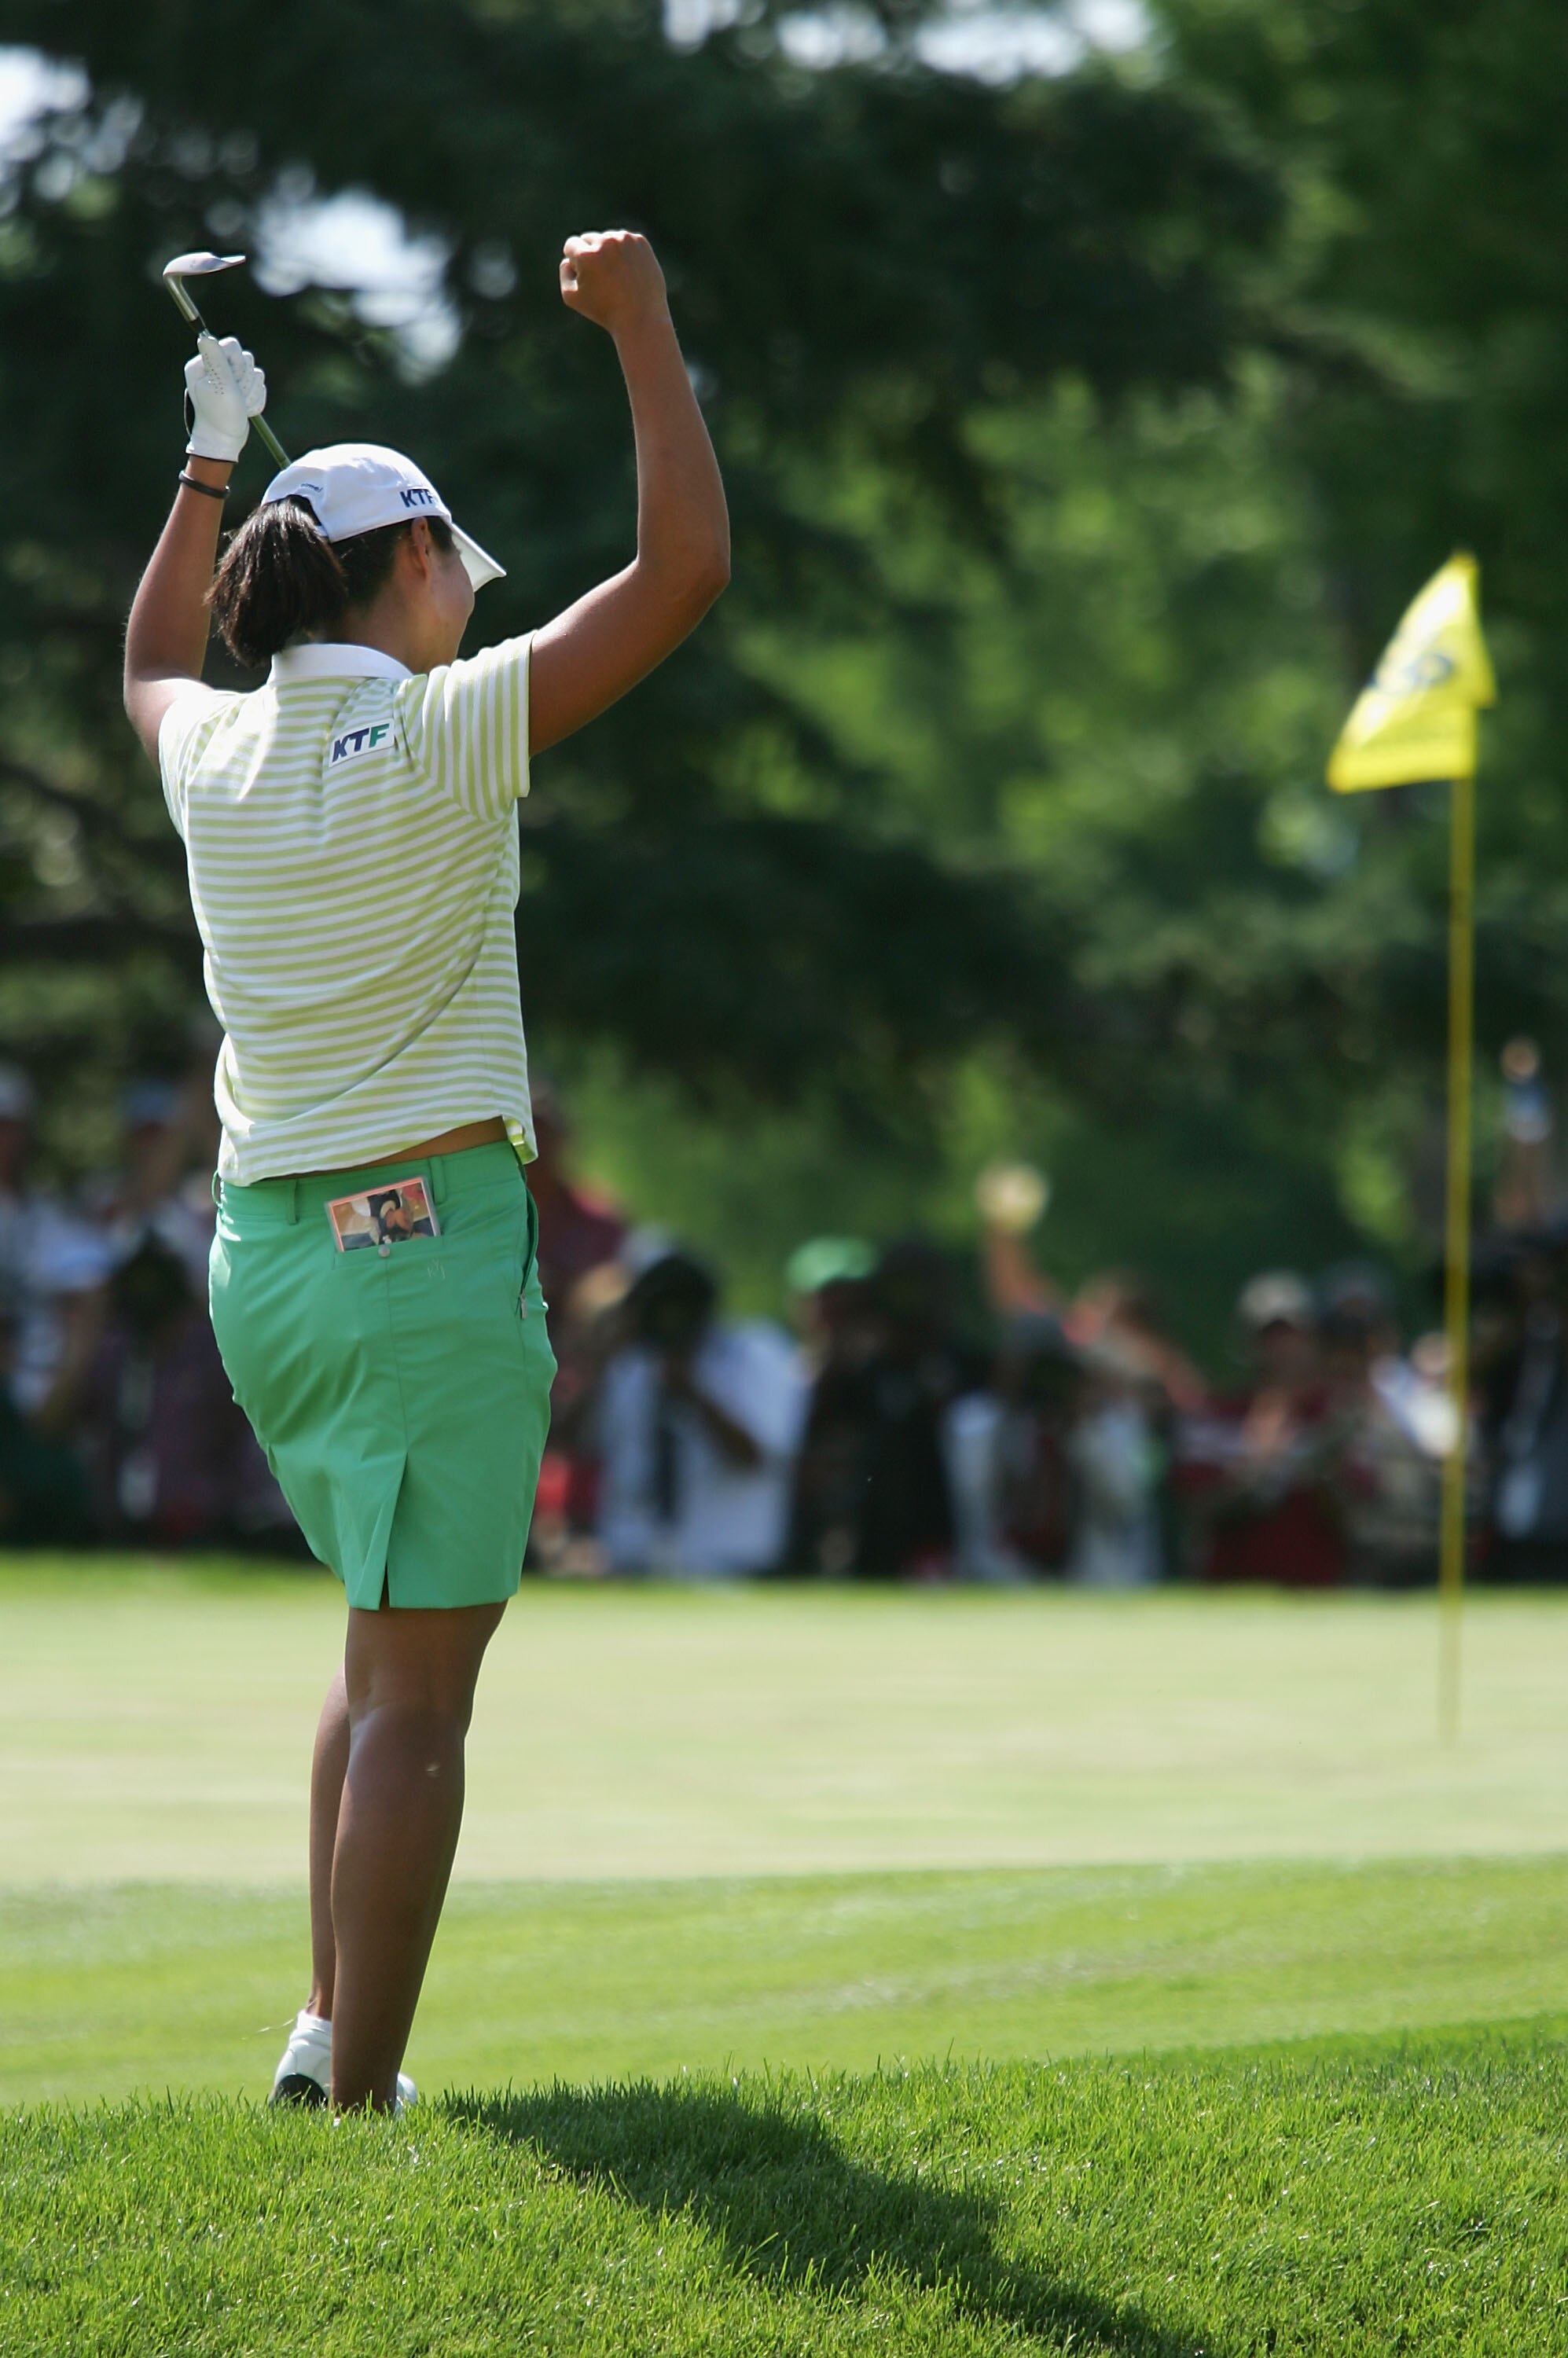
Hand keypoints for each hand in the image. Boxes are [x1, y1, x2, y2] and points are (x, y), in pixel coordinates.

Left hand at [184, 332, 266, 462]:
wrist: (223, 442)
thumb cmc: (219, 417)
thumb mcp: (220, 387)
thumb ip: (216, 360)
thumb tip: (204, 336)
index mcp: (204, 363)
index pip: (232, 346)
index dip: (237, 364)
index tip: (230, 381)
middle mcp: (215, 367)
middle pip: (246, 359)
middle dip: (244, 382)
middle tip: (234, 397)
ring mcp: (228, 378)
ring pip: (255, 373)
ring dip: (250, 393)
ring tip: (239, 406)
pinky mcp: (240, 388)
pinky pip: (258, 386)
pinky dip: (255, 399)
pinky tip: (244, 409)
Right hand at [559, 230, 668, 337]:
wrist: (641, 318)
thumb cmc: (604, 311)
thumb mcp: (572, 297)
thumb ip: (565, 272)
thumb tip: (570, 257)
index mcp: (586, 255)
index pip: (571, 245)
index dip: (576, 263)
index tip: (586, 279)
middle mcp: (605, 242)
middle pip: (589, 239)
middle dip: (592, 256)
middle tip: (603, 281)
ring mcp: (625, 240)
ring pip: (607, 239)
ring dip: (608, 253)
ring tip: (617, 278)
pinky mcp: (640, 242)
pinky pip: (625, 242)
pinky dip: (625, 254)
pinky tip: (628, 272)